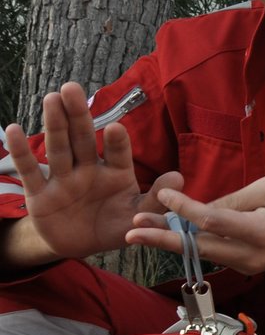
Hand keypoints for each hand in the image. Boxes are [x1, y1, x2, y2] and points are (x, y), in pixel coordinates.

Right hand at [1, 82, 182, 265]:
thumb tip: (179, 178)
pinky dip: (21, 152)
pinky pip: (30, 171)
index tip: (117, 127)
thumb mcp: (137, 217)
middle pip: (83, 139)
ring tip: (51, 99)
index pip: (118, 154)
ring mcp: (63, 179)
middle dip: (78, 115)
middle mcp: (89, 170)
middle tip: (72, 88)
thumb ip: (156, 200)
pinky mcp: (41, 193)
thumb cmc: (115, 225)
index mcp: (116, 173)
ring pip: (58, 148)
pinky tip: (13, 130)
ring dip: (54, 125)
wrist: (82, 246)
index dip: (117, 142)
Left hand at [125, 177, 264, 275]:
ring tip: (140, 231)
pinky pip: (213, 255)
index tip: (163, 195)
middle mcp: (250, 255)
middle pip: (198, 247)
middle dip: (162, 237)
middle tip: (131, 230)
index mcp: (259, 232)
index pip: (212, 221)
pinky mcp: (246, 267)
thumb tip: (200, 210)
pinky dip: (189, 245)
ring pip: (202, 254)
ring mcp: (248, 265)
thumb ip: (234, 199)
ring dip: (170, 242)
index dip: (184, 209)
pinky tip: (169, 234)